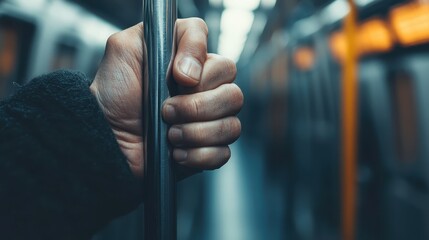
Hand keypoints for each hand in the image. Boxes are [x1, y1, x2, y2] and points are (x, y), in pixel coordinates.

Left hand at [90, 18, 242, 177]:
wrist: (106, 137)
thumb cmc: (114, 95)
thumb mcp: (125, 49)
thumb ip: (159, 34)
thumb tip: (193, 71)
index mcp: (195, 69)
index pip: (225, 65)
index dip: (206, 73)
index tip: (177, 78)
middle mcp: (207, 94)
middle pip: (234, 96)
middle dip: (197, 107)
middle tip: (167, 110)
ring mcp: (209, 124)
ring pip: (231, 126)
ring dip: (196, 133)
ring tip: (170, 134)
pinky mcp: (206, 151)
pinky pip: (223, 154)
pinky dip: (198, 155)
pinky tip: (176, 152)